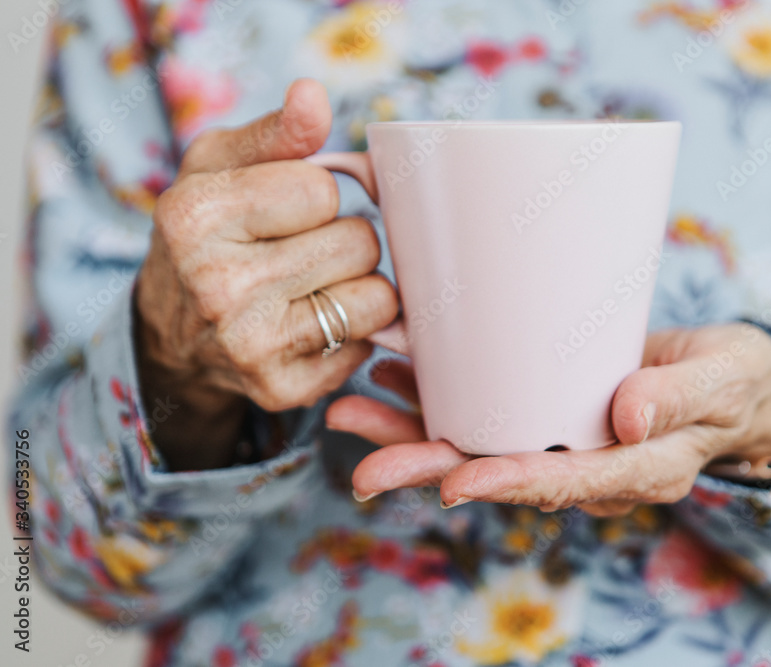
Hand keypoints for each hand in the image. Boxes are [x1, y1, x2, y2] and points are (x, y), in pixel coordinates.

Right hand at [136, 79, 397, 470]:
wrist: (174, 335)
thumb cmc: (207, 235)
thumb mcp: (219, 167)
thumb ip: (275, 132)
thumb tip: (313, 95)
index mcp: (196, 217)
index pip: (323, 190)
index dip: (316, 197)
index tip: (284, 212)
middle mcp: (218, 286)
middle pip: (359, 243)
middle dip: (344, 240)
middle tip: (303, 251)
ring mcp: (251, 345)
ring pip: (377, 296)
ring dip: (358, 286)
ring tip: (314, 286)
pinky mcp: (283, 389)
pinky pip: (368, 344)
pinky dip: (352, 331)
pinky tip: (310, 324)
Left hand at [326, 323, 770, 515]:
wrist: (731, 383)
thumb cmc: (737, 383)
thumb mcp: (727, 381)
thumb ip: (681, 397)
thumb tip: (626, 416)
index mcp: (635, 467)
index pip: (566, 480)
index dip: (508, 482)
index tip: (454, 483)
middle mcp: (588, 464)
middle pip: (499, 473)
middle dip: (429, 471)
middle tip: (363, 472)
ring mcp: (562, 439)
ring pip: (478, 446)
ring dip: (412, 433)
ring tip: (349, 412)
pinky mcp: (547, 409)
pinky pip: (486, 411)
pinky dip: (437, 394)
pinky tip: (392, 371)